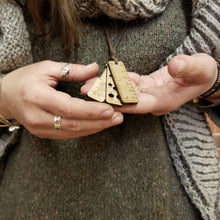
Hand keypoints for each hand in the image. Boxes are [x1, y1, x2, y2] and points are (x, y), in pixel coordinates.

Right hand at [0, 61, 122, 138]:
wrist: (5, 96)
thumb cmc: (25, 79)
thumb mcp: (47, 68)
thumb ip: (72, 70)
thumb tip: (95, 69)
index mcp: (36, 97)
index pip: (68, 107)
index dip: (90, 110)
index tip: (109, 109)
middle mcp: (37, 116)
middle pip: (73, 124)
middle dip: (98, 122)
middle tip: (118, 117)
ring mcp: (39, 128)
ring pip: (72, 132)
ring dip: (95, 128)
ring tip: (113, 122)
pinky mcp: (43, 133)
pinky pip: (67, 134)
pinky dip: (85, 130)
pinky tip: (98, 125)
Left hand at [81, 53, 217, 114]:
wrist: (200, 74)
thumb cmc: (202, 74)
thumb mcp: (200, 69)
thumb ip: (188, 68)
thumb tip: (174, 66)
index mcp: (164, 102)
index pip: (138, 104)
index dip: (121, 102)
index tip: (102, 100)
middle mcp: (152, 101)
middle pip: (126, 100)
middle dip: (106, 96)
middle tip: (86, 92)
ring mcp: (146, 94)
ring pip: (123, 92)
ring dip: (106, 88)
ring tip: (87, 84)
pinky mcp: (143, 85)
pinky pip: (127, 83)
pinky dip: (114, 80)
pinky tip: (101, 76)